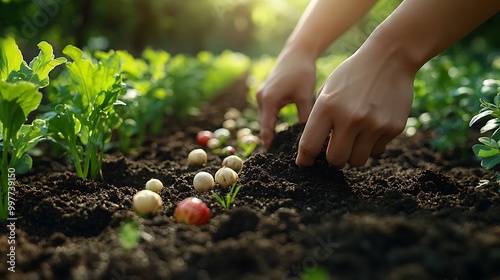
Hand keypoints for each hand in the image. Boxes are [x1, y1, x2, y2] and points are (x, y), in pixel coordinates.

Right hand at [256, 48, 316, 147]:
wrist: (297, 52)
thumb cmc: (302, 72)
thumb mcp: (304, 96)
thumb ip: (304, 117)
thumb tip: (308, 137)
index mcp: (269, 100)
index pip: (266, 128)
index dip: (270, 143)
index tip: (274, 158)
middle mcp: (261, 98)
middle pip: (264, 125)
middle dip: (271, 139)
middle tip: (280, 156)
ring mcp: (261, 95)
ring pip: (265, 119)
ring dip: (271, 131)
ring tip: (281, 147)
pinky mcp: (265, 93)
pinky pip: (267, 112)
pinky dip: (272, 122)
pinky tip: (281, 131)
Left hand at [295, 48, 414, 167]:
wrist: (390, 57)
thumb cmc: (352, 75)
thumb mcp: (328, 90)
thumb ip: (319, 118)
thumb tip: (312, 148)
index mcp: (327, 107)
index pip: (310, 145)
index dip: (305, 159)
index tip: (305, 163)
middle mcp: (350, 118)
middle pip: (336, 160)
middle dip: (333, 160)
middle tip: (335, 151)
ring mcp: (373, 124)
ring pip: (357, 161)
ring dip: (352, 155)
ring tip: (354, 138)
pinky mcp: (392, 128)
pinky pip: (376, 151)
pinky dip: (371, 145)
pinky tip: (372, 127)